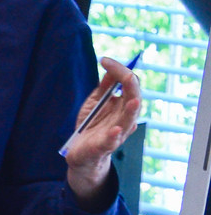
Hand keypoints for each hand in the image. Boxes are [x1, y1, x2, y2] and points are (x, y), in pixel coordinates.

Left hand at [64, 56, 141, 206]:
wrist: (81, 154)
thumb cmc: (90, 127)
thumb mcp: (95, 104)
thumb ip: (104, 88)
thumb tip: (110, 68)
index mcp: (122, 106)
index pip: (129, 85)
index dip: (120, 70)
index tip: (104, 60)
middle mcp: (123, 119)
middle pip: (134, 99)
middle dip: (130, 86)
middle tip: (123, 73)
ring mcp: (116, 134)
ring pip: (128, 121)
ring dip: (131, 111)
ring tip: (133, 101)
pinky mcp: (103, 147)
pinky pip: (111, 142)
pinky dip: (114, 136)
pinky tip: (116, 129)